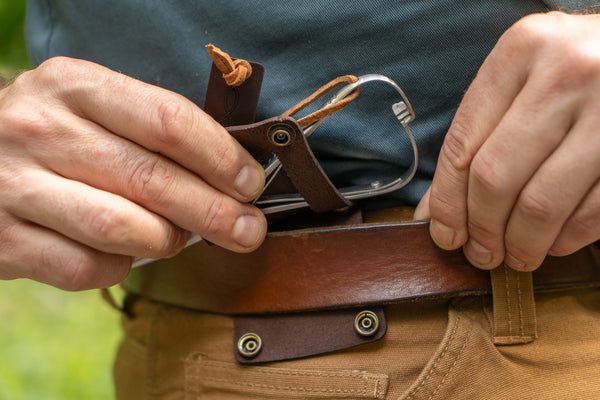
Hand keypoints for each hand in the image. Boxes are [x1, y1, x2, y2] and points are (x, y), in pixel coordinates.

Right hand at [0, 57, 265, 289]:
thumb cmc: (54, 137)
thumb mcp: (93, 109)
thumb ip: (152, 131)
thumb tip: (232, 176)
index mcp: (74, 85)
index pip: (168, 120)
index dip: (221, 156)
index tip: (251, 182)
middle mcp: (40, 129)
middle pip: (153, 180)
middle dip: (216, 212)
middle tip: (249, 231)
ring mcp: (14, 185)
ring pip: (124, 229)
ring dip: (169, 241)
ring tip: (179, 238)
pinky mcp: (2, 239)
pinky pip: (87, 268)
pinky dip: (120, 267)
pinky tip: (124, 253)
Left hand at [415, 12, 599, 270]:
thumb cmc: (574, 68)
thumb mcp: (523, 79)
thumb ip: (479, 134)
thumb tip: (435, 211)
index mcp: (522, 52)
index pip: (462, 145)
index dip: (447, 203)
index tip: (445, 235)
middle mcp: (565, 74)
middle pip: (495, 178)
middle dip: (482, 229)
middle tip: (482, 253)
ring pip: (540, 203)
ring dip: (522, 244)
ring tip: (516, 256)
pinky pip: (591, 212)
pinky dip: (566, 240)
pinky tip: (554, 242)